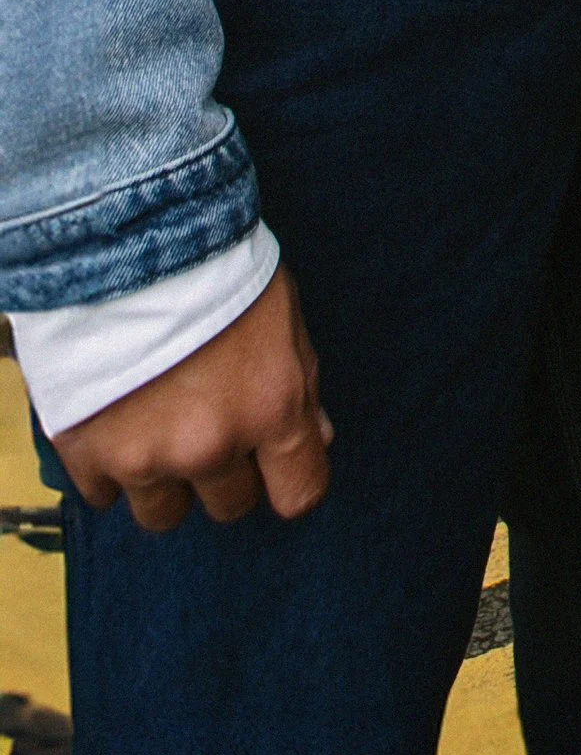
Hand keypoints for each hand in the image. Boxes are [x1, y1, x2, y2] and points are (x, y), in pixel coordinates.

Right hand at [52, 265, 330, 533]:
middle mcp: (212, 445)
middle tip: (204, 419)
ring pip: (166, 513)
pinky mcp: (88, 457)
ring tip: (156, 422)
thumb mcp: (282, 314)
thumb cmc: (216, 265)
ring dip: (165, 479)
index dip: (288, 479)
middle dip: (224, 470)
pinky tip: (114, 420)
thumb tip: (317, 438)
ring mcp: (147, 458)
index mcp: (273, 409)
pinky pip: (104, 496)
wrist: (124, 241)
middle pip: (230, 505)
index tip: (273, 463)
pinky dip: (109, 468)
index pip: (300, 493)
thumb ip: (301, 384)